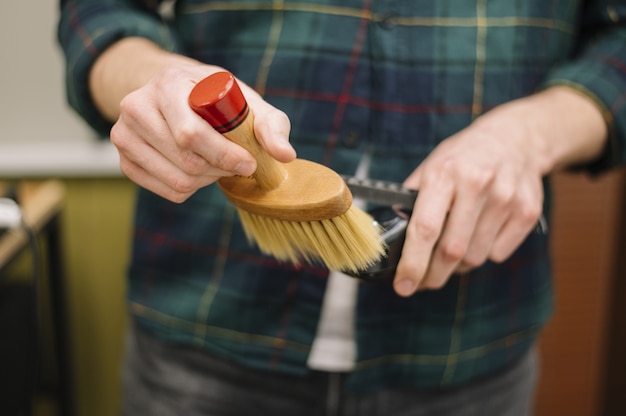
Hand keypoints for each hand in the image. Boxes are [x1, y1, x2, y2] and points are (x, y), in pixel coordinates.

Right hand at [110, 65, 294, 201]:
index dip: (224, 155)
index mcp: (167, 85)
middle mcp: (136, 107)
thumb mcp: (245, 99)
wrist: (175, 91)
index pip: (191, 135)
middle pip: (186, 161)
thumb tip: (285, 155)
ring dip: (208, 180)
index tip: (249, 162)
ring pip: (178, 181)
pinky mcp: (124, 159)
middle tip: (237, 163)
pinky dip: (192, 189)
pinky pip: (168, 191)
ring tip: (218, 164)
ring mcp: (123, 134)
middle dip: (220, 169)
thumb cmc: (215, 97)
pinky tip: (199, 170)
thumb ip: (270, 124)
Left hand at [392, 87, 606, 296]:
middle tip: (421, 282)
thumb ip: (411, 199)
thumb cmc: (464, 157)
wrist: (515, 138)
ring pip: (475, 258)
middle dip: (432, 275)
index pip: (425, 228)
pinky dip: (483, 254)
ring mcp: (505, 198)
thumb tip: (392, 237)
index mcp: (445, 173)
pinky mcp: (527, 211)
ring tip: (451, 249)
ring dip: (457, 265)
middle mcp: (477, 184)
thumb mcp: (432, 166)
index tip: (402, 286)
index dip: (412, 263)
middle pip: (451, 251)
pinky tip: (479, 234)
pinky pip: (498, 254)